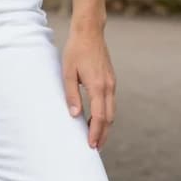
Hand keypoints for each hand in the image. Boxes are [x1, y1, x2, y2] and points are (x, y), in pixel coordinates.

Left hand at [61, 25, 115, 149]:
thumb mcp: (68, 73)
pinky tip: (96, 118)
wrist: (89, 32)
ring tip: (96, 137)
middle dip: (103, 134)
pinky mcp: (110, 79)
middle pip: (109, 118)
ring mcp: (111, 83)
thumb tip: (75, 115)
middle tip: (95, 148)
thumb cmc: (75, 51)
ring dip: (105, 125)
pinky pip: (110, 102)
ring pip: (112, 111)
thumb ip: (71, 95)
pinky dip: (105, 114)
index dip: (96, 133)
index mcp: (98, 86)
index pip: (99, 117)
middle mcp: (108, 86)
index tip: (91, 145)